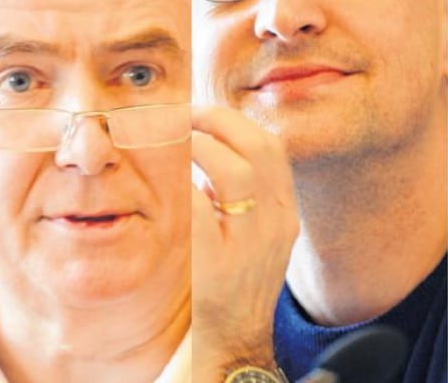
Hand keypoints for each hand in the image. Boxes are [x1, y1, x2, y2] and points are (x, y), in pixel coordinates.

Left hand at [191, 105, 298, 380]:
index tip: (202, 114)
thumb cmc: (233, 276)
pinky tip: (163, 179)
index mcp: (284, 212)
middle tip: (183, 115)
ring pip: (235, 171)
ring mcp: (250, 242)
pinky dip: (181, 182)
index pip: (271, 147)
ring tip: (173, 141)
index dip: (234, 121)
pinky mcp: (217, 260)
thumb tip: (207, 145)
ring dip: (199, 145)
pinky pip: (199, 205)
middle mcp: (275, 223)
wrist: (233, 334)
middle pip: (259, 148)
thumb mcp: (253, 231)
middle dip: (218, 121)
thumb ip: (239, 193)